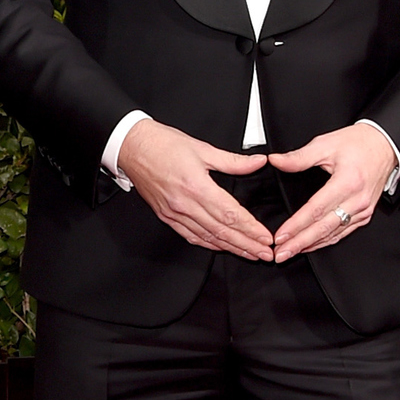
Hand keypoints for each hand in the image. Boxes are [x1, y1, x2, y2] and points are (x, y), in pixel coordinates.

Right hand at [117, 119, 272, 259]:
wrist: (133, 147)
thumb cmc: (163, 145)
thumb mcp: (202, 148)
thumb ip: (233, 161)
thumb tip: (257, 162)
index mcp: (196, 186)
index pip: (230, 214)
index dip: (251, 228)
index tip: (266, 237)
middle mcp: (185, 204)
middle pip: (222, 231)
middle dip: (247, 245)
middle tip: (266, 254)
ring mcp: (174, 213)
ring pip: (208, 238)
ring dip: (232, 248)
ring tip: (250, 255)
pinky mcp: (166, 216)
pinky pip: (191, 236)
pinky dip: (209, 244)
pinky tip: (222, 247)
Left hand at [268, 124, 397, 261]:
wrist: (385, 145)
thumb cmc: (359, 144)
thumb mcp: (326, 144)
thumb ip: (299, 157)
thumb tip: (276, 160)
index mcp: (347, 182)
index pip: (316, 210)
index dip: (296, 225)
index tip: (280, 236)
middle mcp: (357, 200)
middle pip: (323, 228)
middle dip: (300, 243)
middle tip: (282, 253)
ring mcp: (363, 209)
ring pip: (333, 234)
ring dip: (311, 245)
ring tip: (291, 253)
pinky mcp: (365, 214)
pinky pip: (343, 232)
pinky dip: (326, 241)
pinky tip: (311, 245)